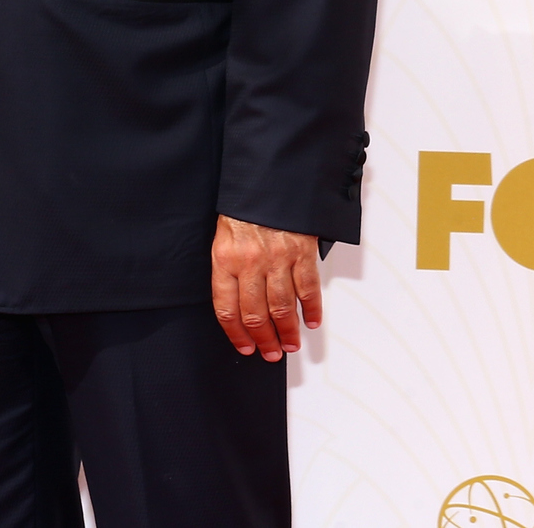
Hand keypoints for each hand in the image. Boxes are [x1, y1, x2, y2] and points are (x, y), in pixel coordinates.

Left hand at [211, 215, 321, 359]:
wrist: (267, 180)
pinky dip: (311, 309)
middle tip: (270, 354)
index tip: (244, 347)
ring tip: (290, 345)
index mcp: (224, 259)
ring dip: (288, 331)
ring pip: (282, 307)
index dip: (236, 334)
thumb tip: (237, 306)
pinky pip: (308, 289)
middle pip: (256, 314)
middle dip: (264, 340)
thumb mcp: (223, 237)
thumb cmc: (242, 210)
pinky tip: (311, 322)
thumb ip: (228, 269)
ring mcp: (277, 258)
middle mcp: (250, 262)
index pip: (227, 308)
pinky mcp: (302, 252)